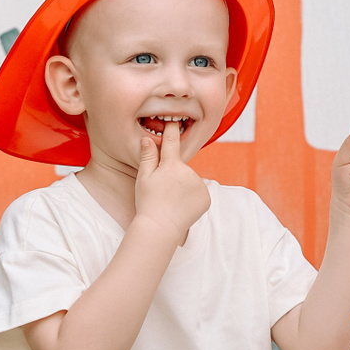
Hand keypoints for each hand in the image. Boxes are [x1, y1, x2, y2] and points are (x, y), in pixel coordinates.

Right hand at [133, 121, 209, 236]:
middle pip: (181, 166)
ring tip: (171, 200)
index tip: (174, 121)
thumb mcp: (144, 178)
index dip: (172, 130)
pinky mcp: (206, 197)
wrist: (160, 228)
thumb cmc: (148, 203)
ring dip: (183, 185)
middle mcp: (189, 172)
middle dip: (174, 173)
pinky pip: (198, 191)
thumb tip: (148, 138)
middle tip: (163, 189)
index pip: (172, 142)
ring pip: (190, 179)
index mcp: (172, 165)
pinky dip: (192, 196)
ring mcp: (199, 185)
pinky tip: (182, 205)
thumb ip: (148, 156)